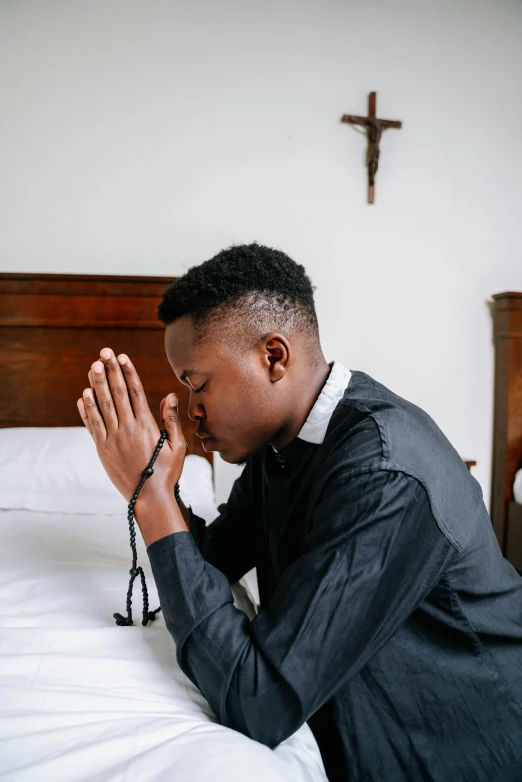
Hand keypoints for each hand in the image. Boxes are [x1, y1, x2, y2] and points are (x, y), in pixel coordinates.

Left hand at [76, 348, 186, 506]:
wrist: (149, 498)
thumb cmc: (167, 473)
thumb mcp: (177, 446)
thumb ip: (171, 420)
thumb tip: (170, 396)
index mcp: (147, 426)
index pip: (135, 392)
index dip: (128, 373)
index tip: (123, 357)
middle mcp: (128, 429)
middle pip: (117, 393)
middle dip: (110, 371)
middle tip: (104, 352)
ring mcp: (113, 439)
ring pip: (103, 406)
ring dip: (96, 384)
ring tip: (92, 366)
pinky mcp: (103, 449)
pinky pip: (93, 425)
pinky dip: (87, 409)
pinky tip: (83, 395)